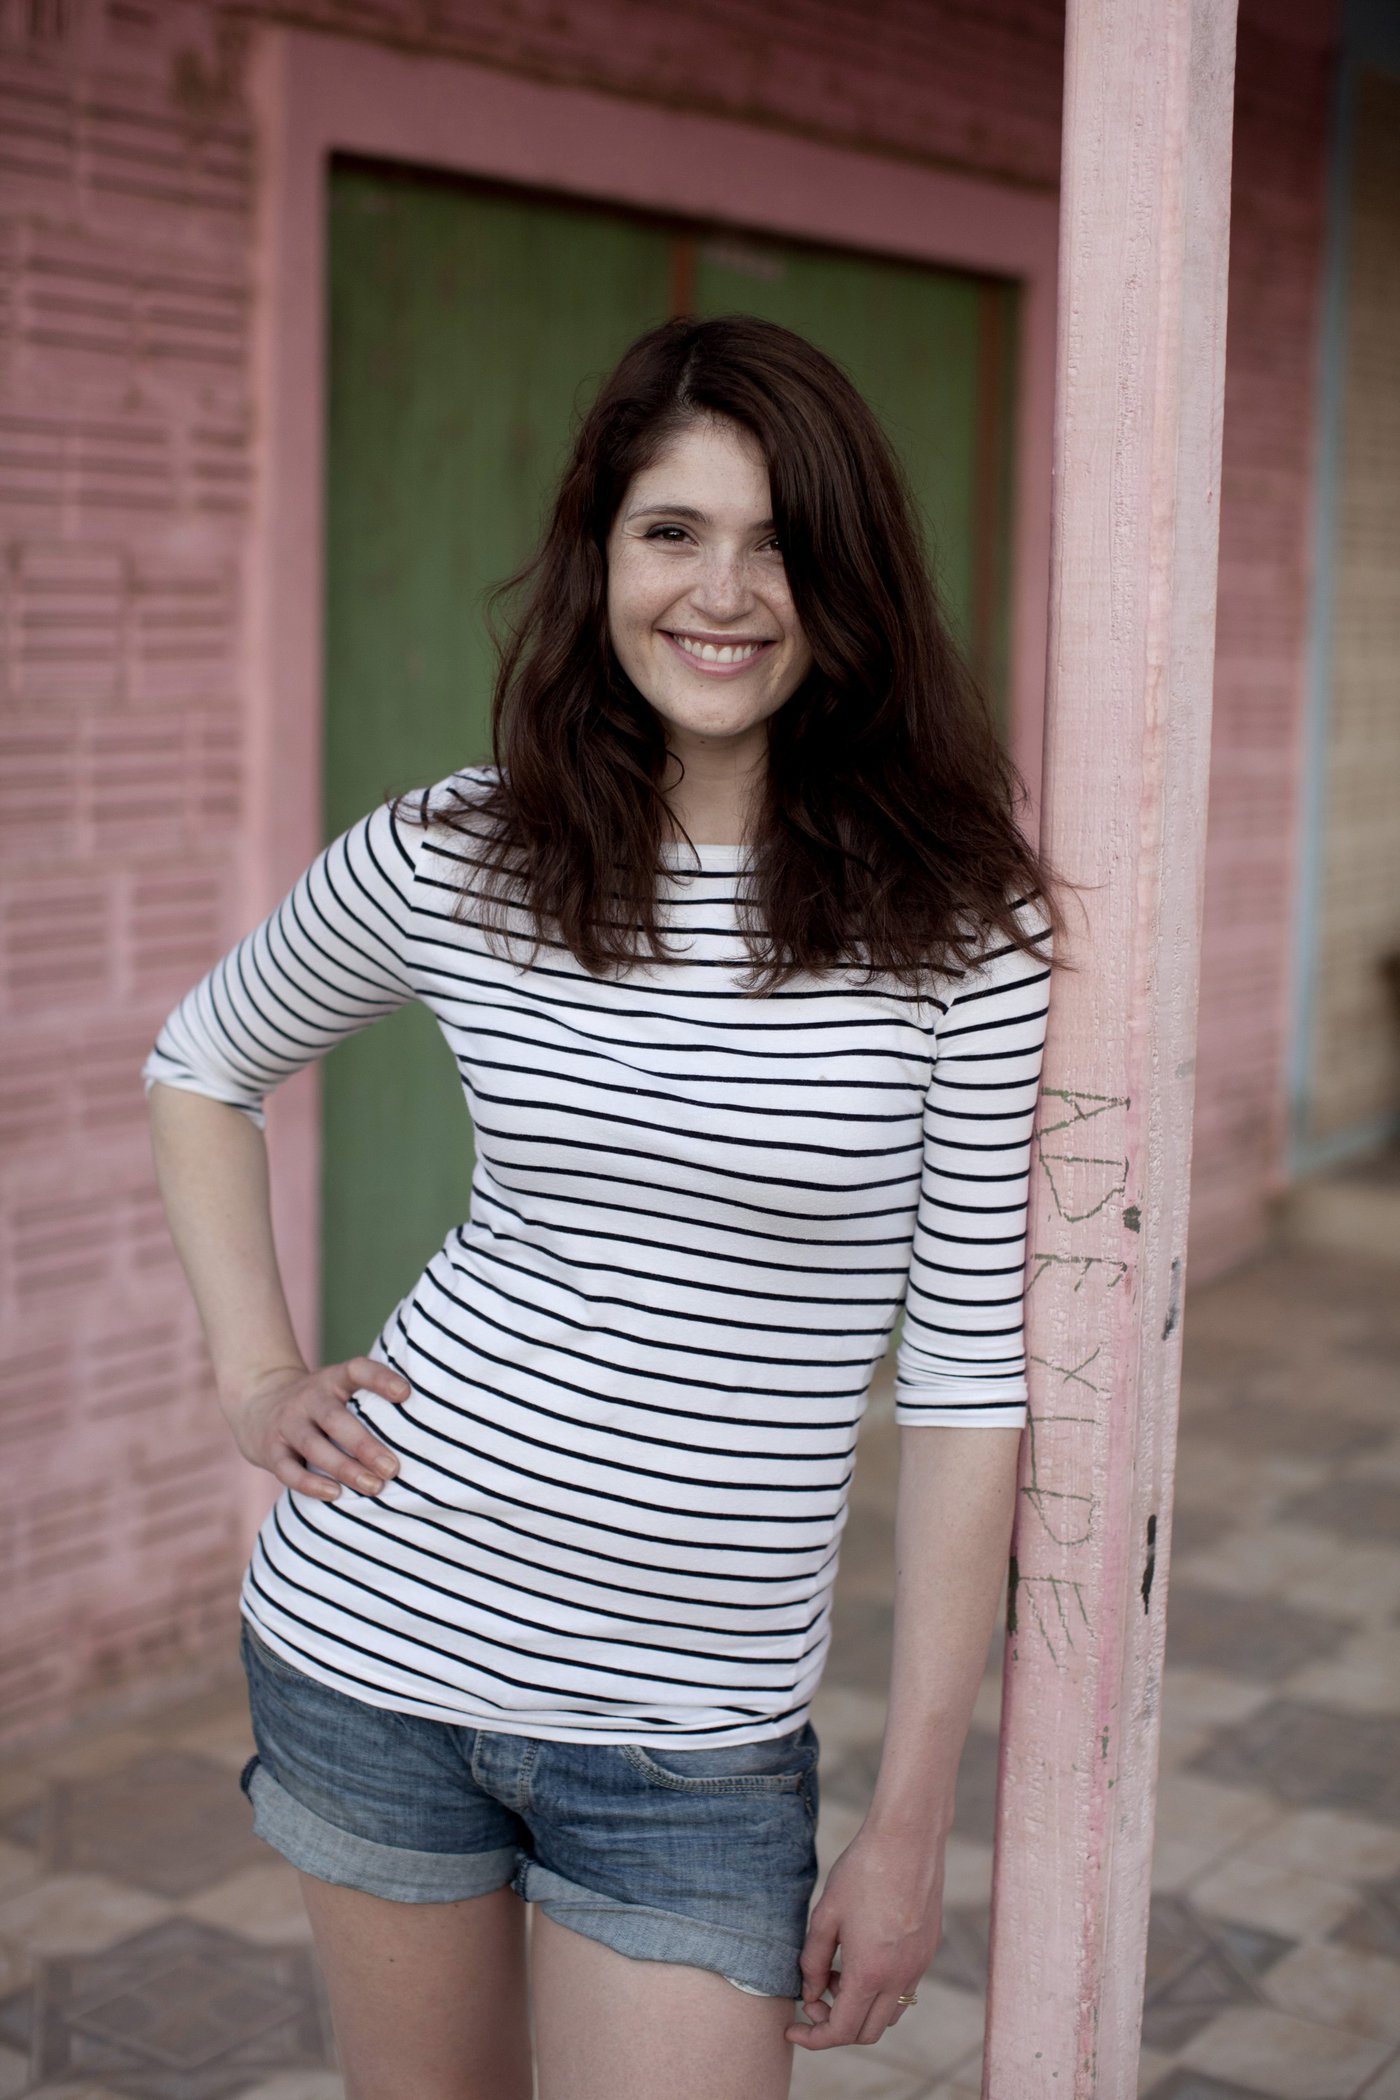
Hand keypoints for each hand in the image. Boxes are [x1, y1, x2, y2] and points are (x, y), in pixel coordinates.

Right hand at [222, 1357, 411, 1500]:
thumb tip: (430, 1428)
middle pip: (336, 1419)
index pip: (357, 1370)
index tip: (406, 1394)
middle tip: (394, 1469)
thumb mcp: (340, 1391)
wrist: (257, 1404)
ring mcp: (287, 1423)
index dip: (380, 1379)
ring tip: (374, 1487)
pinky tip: (336, 1494)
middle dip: (366, 1445)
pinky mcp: (270, 1449)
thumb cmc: (321, 1405)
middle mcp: (309, 1398)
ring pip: (315, 1446)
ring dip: (345, 1468)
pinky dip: (311, 1483)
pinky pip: (288, 1469)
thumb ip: (371, 1402)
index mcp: (333, 1380)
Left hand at [786, 1826, 944, 2049]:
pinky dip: (880, 1992)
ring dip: (859, 2010)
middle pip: (866, 2033)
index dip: (813, 2038)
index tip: (792, 2029)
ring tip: (837, 1974)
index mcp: (870, 1973)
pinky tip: (861, 1959)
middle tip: (814, 1997)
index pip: (841, 2031)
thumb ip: (813, 1961)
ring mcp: (918, 1966)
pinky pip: (904, 1991)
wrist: (907, 1839)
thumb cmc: (861, 1871)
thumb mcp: (825, 1915)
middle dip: (835, 2026)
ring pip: (889, 2015)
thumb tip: (809, 1995)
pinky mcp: (927, 1952)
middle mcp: (900, 1978)